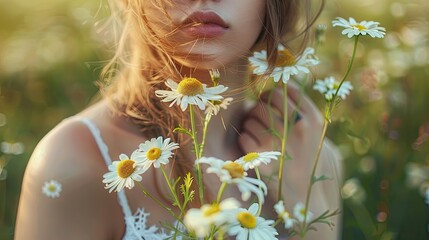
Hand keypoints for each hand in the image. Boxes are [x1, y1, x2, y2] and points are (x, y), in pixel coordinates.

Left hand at [238, 82, 341, 239]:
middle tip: (260, 117)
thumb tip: (272, 88)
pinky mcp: (261, 156)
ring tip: (259, 136)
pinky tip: (254, 148)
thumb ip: (299, 109)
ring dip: (250, 124)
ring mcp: (278, 141)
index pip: (285, 89)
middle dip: (259, 106)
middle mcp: (297, 127)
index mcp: (312, 119)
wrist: (303, 192)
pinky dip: (245, 140)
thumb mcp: (314, 132)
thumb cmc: (305, 157)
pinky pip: (243, 135)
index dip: (273, 93)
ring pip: (251, 116)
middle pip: (265, 99)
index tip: (271, 101)